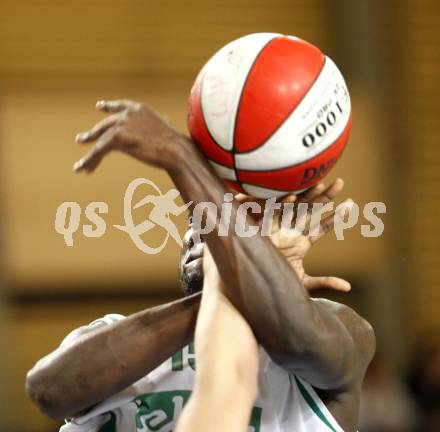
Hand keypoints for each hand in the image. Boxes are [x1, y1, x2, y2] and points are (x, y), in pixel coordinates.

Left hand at [74, 100, 186, 172]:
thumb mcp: (166, 133)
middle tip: (81, 139)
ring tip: (80, 166)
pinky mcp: (117, 138)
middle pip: (105, 126)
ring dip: (91, 156)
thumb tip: (166, 127)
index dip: (109, 106)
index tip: (99, 106)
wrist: (176, 151)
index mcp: (140, 110)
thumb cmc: (177, 146)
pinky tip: (84, 169)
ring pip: (100, 141)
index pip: (120, 106)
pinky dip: (90, 161)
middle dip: (92, 134)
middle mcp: (128, 114)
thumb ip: (158, 130)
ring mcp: (121, 124)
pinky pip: (99, 150)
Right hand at [236, 178, 351, 291]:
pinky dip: (281, 205)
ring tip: (322, 184)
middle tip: (341, 182)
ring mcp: (278, 226)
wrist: (251, 280)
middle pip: (311, 210)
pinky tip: (294, 197)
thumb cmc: (274, 281)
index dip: (336, 218)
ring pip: (295, 207)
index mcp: (301, 242)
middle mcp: (291, 230)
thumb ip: (324, 282)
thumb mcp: (303, 282)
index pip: (321, 227)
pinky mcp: (263, 227)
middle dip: (326, 197)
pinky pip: (272, 212)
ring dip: (307, 195)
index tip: (351, 206)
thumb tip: (348, 287)